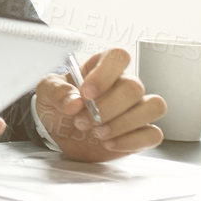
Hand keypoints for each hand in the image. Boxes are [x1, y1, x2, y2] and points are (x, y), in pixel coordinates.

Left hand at [34, 48, 166, 162]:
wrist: (58, 133)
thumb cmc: (58, 105)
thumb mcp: (46, 92)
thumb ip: (56, 91)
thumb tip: (74, 101)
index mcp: (101, 68)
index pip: (118, 57)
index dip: (105, 74)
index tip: (86, 94)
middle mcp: (123, 85)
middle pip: (134, 87)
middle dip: (106, 109)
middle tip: (82, 121)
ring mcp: (136, 108)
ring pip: (153, 107)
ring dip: (123, 124)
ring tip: (97, 133)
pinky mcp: (141, 132)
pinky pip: (153, 134)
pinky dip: (131, 141)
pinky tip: (109, 144)